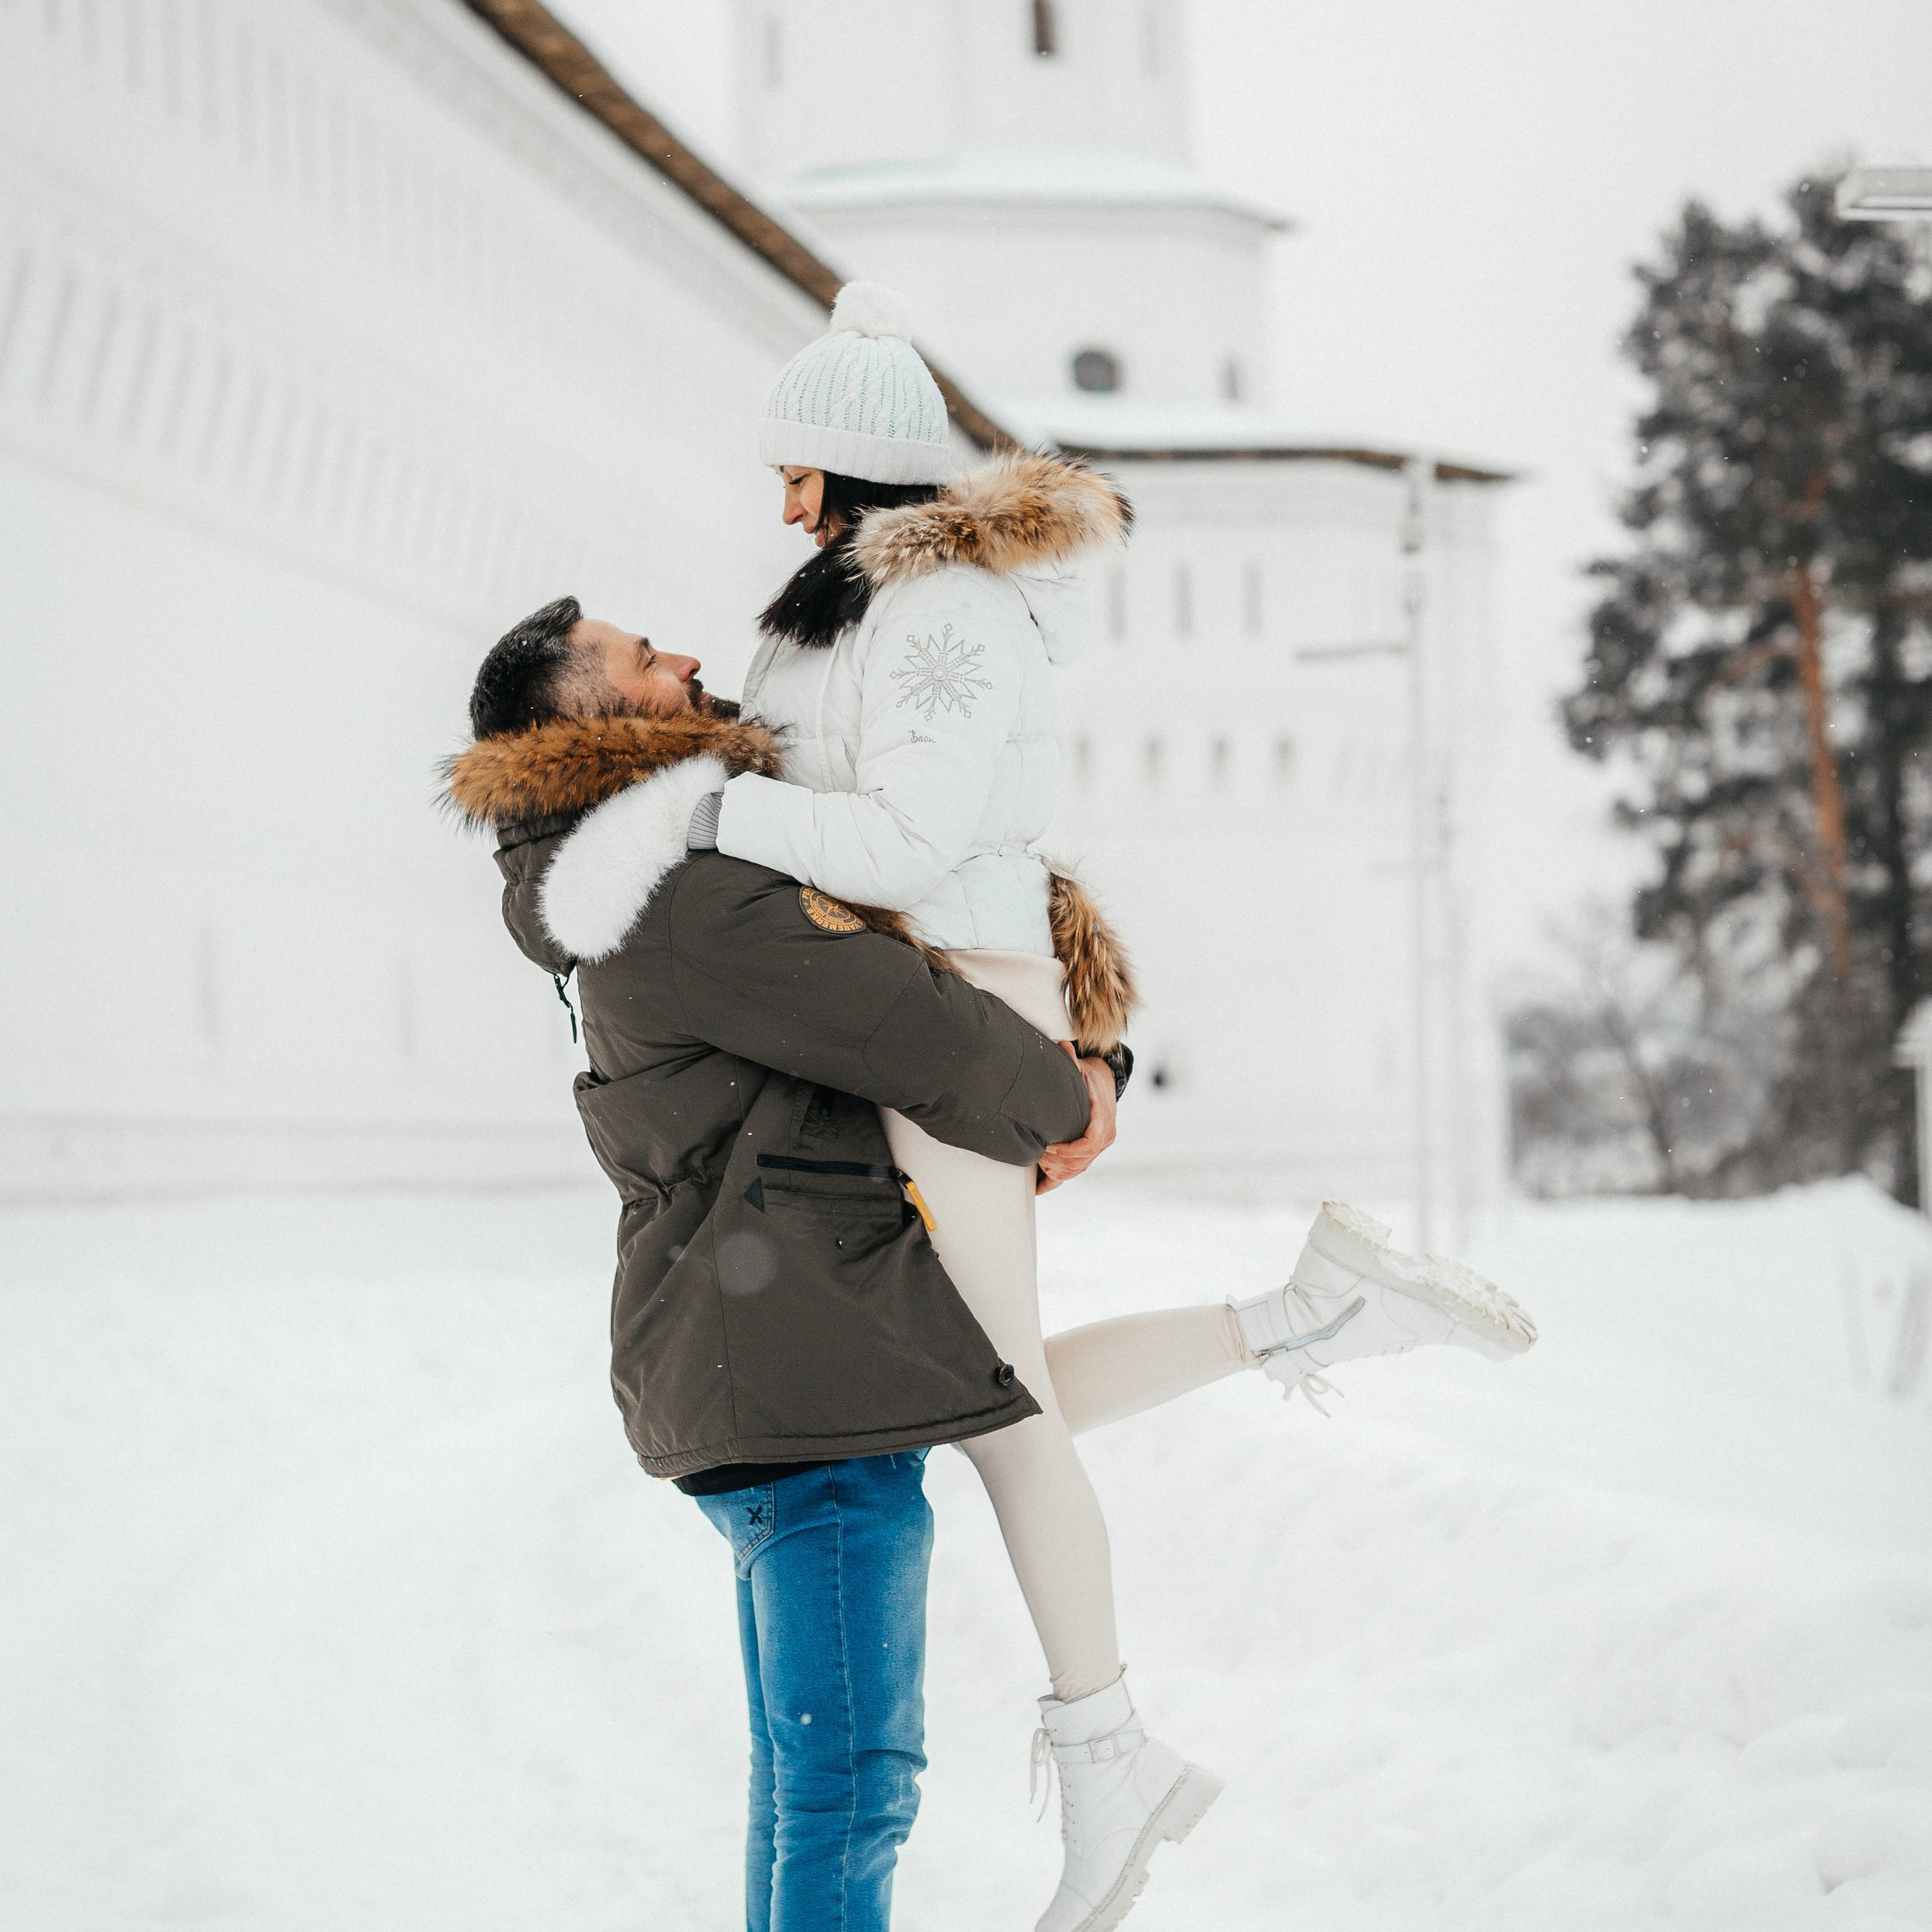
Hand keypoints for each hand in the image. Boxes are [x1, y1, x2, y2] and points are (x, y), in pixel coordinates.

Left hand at [1036, 1043, 1116, 1193]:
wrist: (1106, 1084)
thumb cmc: (1090, 1078)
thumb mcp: (1083, 1069)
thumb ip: (1073, 1061)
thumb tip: (1063, 1045)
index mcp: (1104, 1122)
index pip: (1089, 1145)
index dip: (1068, 1150)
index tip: (1049, 1147)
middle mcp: (1105, 1137)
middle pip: (1083, 1161)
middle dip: (1059, 1163)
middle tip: (1039, 1156)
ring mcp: (1100, 1147)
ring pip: (1080, 1169)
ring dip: (1059, 1171)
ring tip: (1040, 1165)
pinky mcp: (1092, 1152)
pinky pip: (1077, 1170)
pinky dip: (1061, 1176)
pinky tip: (1043, 1180)